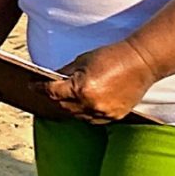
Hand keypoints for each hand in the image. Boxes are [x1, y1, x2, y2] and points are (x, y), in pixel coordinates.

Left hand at [42, 40, 158, 124]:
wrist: (141, 62)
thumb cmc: (112, 56)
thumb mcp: (82, 59)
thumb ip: (65, 72)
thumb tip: (52, 78)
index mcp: (81, 89)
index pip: (52, 92)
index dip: (40, 88)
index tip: (32, 85)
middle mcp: (91, 104)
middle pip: (63, 105)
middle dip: (53, 98)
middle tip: (46, 90)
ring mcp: (103, 113)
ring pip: (77, 115)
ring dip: (68, 107)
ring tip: (62, 99)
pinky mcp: (115, 116)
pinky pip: (93, 119)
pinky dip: (84, 112)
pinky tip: (81, 105)